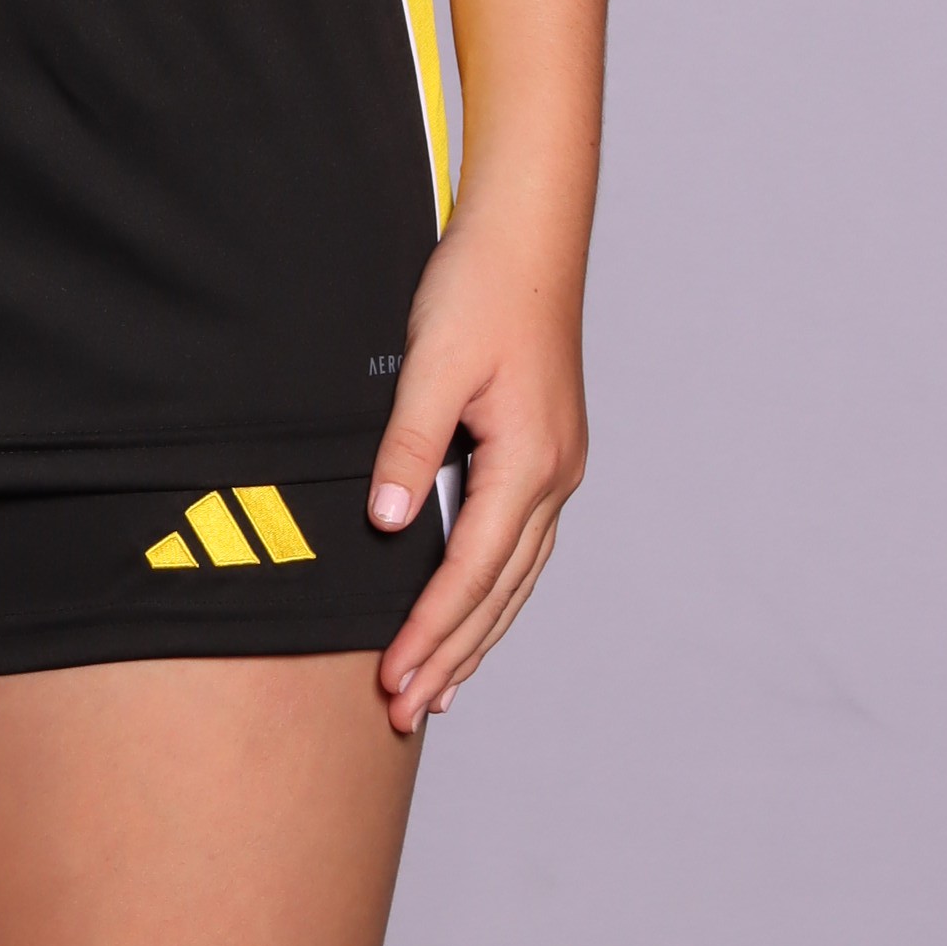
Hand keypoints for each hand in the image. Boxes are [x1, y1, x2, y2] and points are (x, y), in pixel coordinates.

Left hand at [366, 194, 587, 738]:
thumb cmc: (479, 289)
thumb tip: (389, 525)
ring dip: (477, 635)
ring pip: (517, 577)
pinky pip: (520, 546)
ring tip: (440, 689)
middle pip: (500, 592)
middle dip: (453, 656)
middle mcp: (554, 476)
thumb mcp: (432, 364)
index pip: (472, 571)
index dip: (429, 630)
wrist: (527, 234)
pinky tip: (473, 613)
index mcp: (530, 462)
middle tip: (407, 711)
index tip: (392, 678)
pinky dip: (494, 590)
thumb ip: (408, 446)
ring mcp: (557, 467)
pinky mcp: (546, 452)